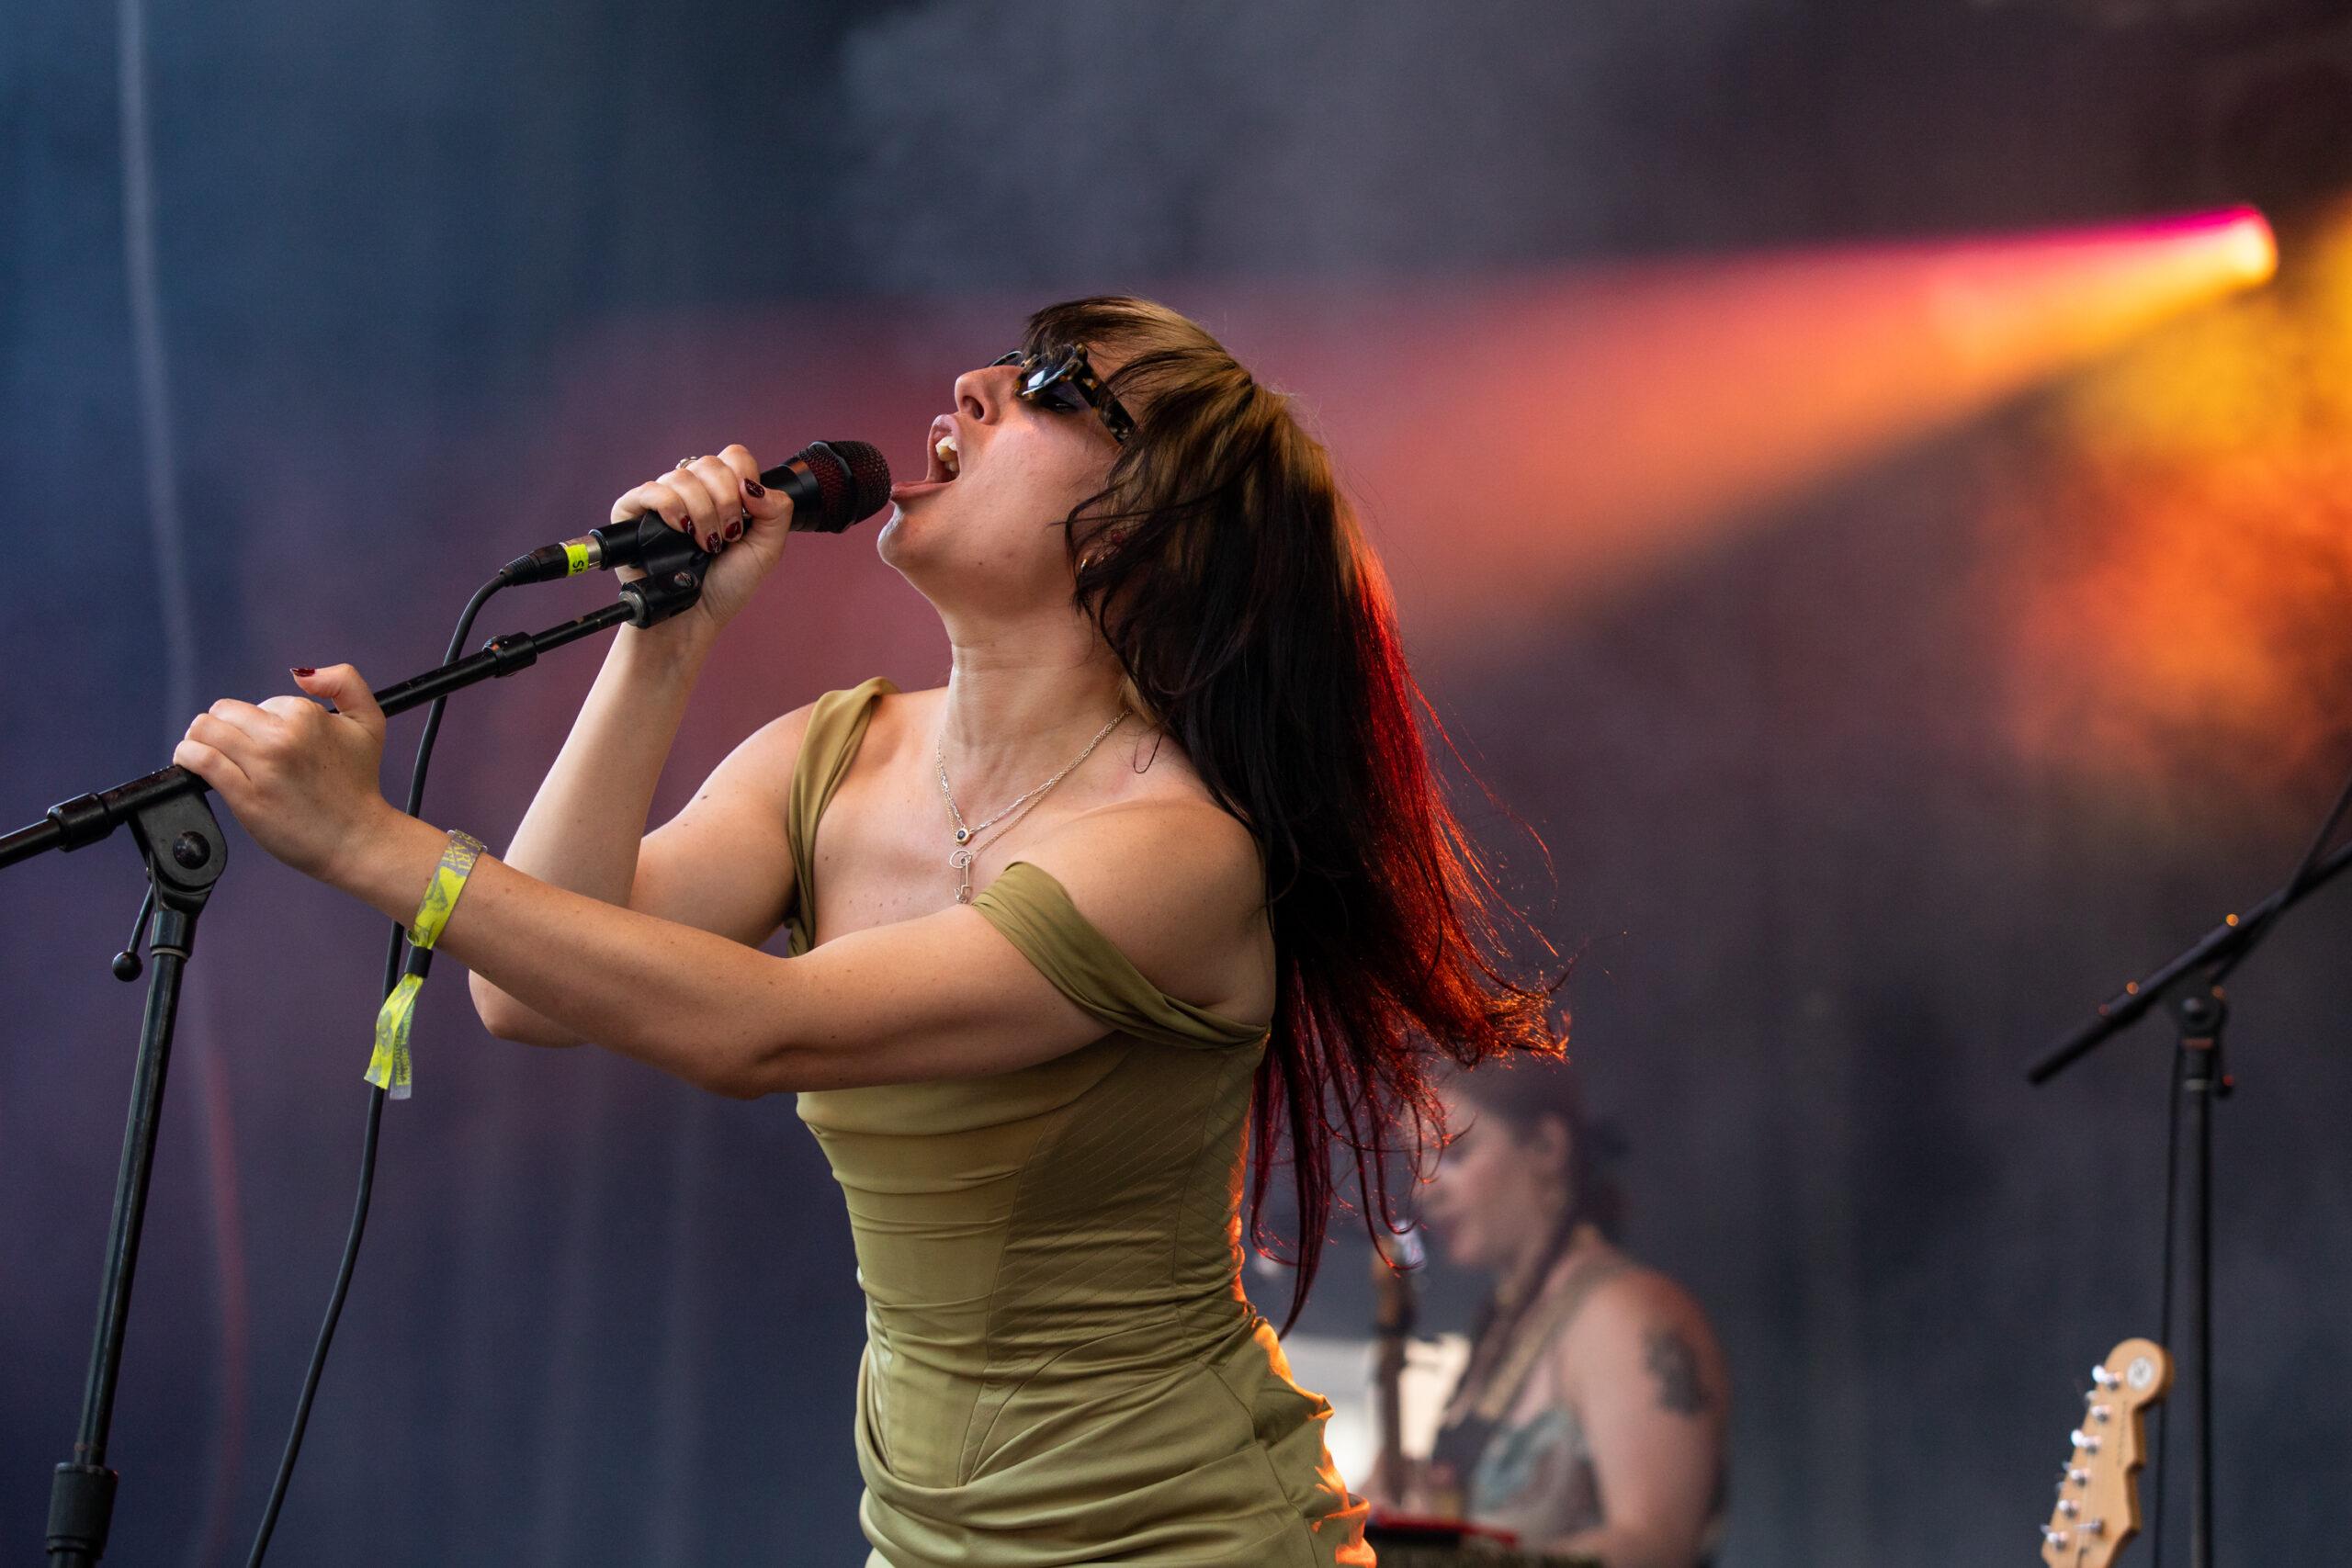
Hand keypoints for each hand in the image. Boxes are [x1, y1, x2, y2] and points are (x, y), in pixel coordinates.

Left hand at [171, 664, 403, 886]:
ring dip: (199, 738)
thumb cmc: (359, 784)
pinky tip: (191, 761)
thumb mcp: (369, 723)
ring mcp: (263, 767)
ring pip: (205, 731)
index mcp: (307, 716)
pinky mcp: (245, 796)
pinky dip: (187, 756)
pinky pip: (201, 760)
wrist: (357, 839)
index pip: (259, 703)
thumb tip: (301, 673)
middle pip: (224, 712)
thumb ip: (345, 682)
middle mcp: (283, 737)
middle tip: (235, 747)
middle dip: (225, 726)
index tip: (275, 746)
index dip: (262, 723)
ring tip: (207, 751)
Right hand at [606, 445, 794, 645]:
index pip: (734, 457)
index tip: (747, 511)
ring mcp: (663, 500)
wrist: (695, 619)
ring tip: (704, 544)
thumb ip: (777, 511)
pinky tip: (681, 529)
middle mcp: (693, 491)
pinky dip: (669, 506)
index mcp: (724, 493)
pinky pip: (650, 490)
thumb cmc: (726, 587)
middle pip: (710, 464)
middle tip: (727, 537)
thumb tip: (753, 484)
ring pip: (682, 477)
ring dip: (701, 512)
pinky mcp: (634, 512)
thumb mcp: (767, 550)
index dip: (743, 478)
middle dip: (726, 502)